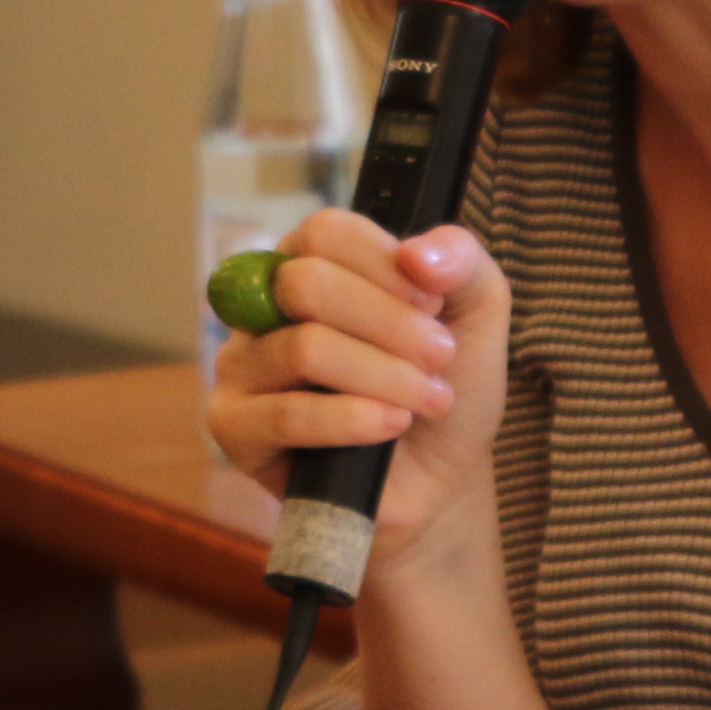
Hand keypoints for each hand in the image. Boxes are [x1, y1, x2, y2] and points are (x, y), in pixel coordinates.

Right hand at [203, 209, 508, 581]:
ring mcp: (241, 365)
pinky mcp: (234, 427)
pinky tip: (392, 425)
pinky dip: (352, 419)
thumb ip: (461, 259)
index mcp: (311, 262)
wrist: (440, 476)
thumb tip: (416, 252)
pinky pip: (287, 414)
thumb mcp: (476, 310)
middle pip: (307, 284)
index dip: (385, 264)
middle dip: (390, 324)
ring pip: (304, 348)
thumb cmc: (446, 382)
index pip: (325, 233)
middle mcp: (264, 306)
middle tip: (441, 358)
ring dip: (384, 376)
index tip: (434, 303)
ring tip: (429, 400)